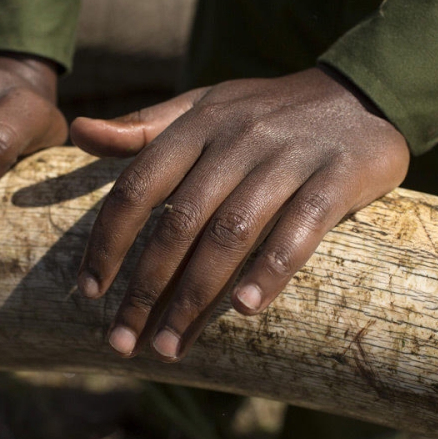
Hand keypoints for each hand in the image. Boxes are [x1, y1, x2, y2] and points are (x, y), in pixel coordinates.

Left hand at [71, 67, 408, 361]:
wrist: (358, 92)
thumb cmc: (267, 111)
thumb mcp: (204, 106)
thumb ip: (145, 125)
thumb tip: (79, 132)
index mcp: (199, 125)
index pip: (139, 187)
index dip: (109, 242)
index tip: (89, 292)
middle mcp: (238, 140)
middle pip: (180, 223)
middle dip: (145, 289)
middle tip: (124, 341)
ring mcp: (289, 158)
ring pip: (231, 233)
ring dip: (196, 297)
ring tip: (171, 346)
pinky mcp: (338, 177)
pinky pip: (300, 229)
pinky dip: (272, 270)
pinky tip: (246, 309)